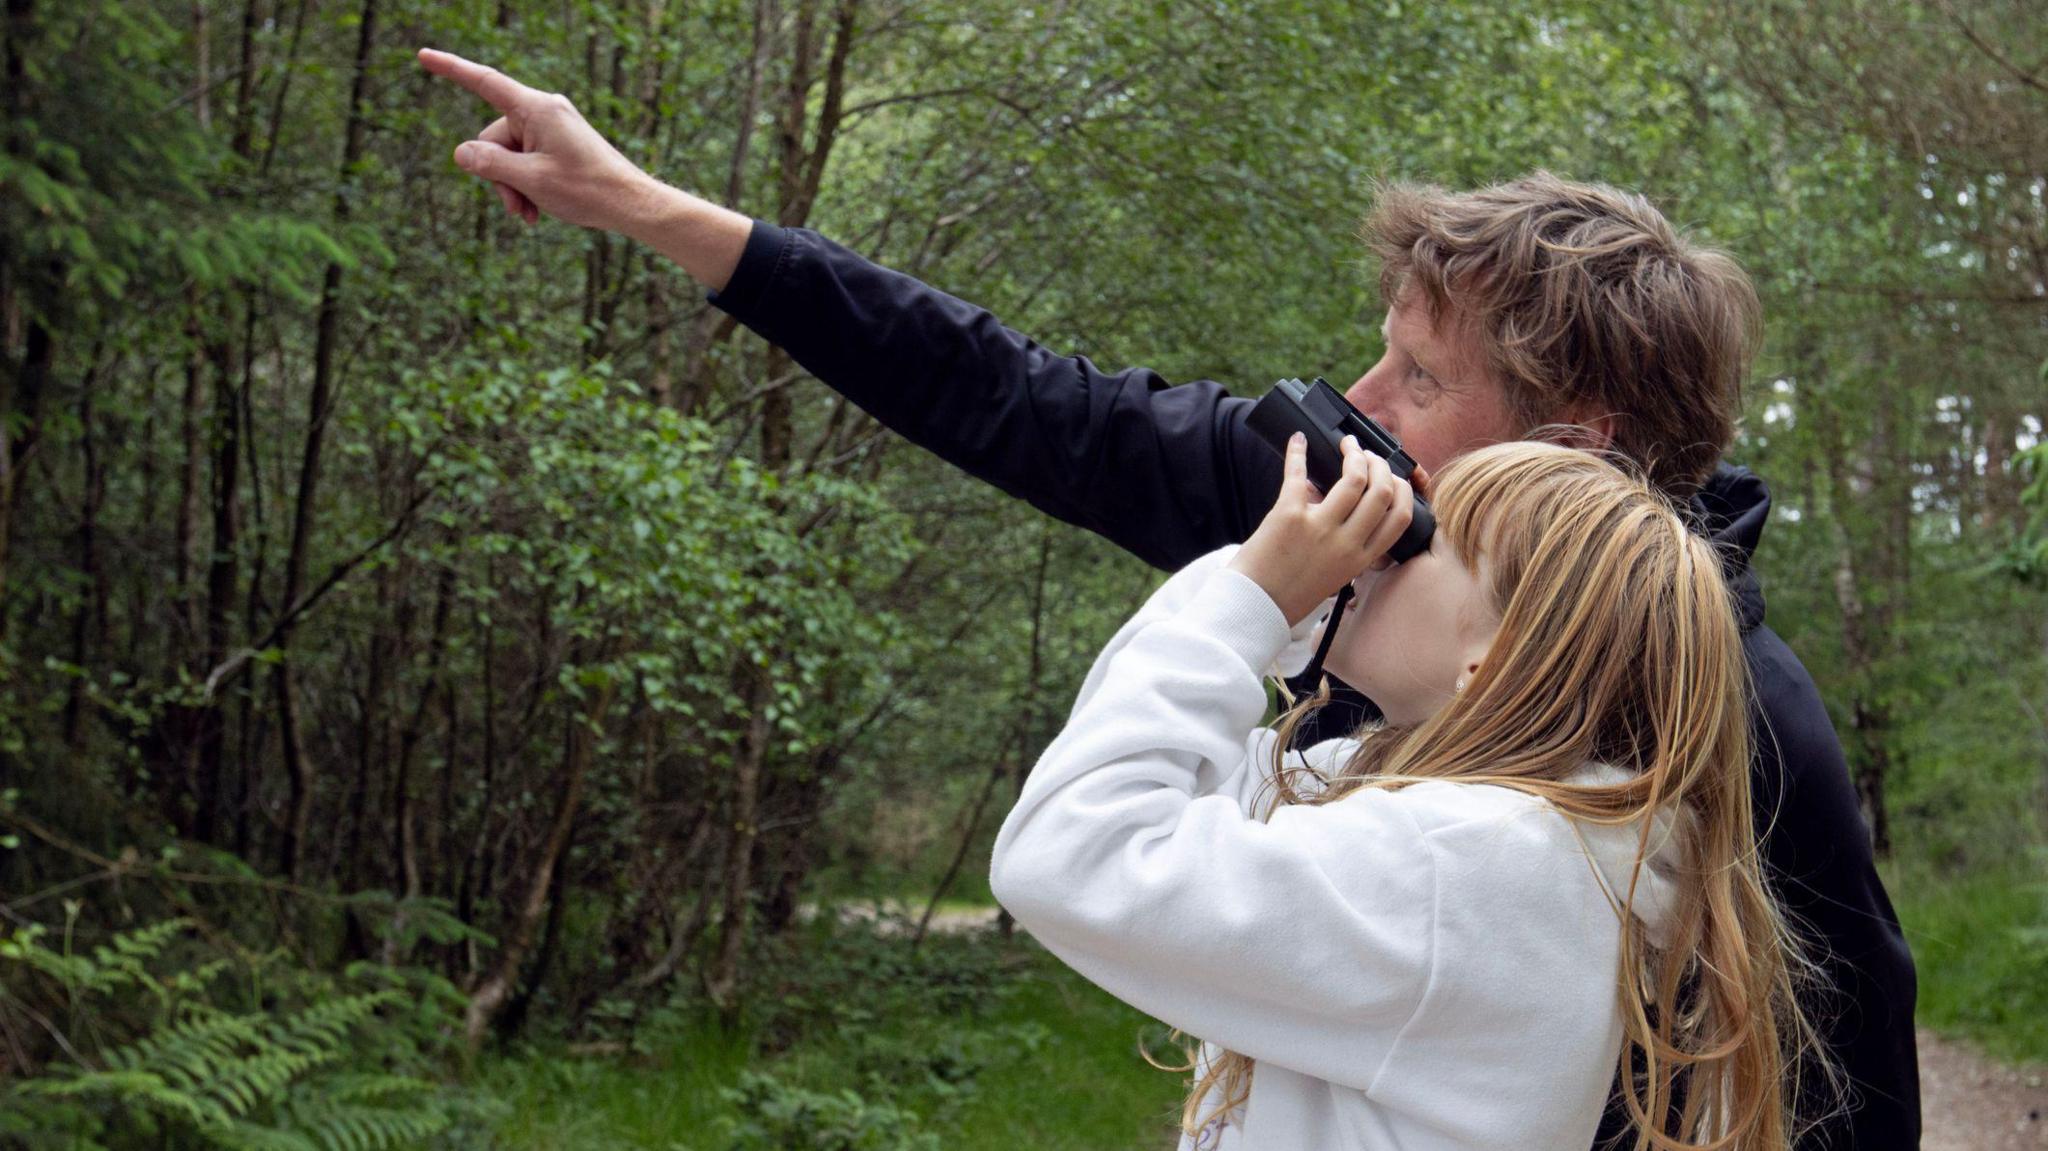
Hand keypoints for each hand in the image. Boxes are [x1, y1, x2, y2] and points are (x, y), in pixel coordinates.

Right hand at [417, 48, 661, 231]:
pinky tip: (538, 211)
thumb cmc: (587, 190)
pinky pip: (527, 161)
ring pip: (509, 155)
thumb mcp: (530, 180)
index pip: (484, 82)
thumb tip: (462, 153)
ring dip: (513, 186)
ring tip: (530, 214)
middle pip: (494, 137)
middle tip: (517, 208)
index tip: (423, 56)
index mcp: (537, 109)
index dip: (451, 69)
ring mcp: (552, 128)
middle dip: (497, 175)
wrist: (632, 204)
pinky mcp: (559, 144)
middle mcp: (544, 112)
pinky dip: (527, 185)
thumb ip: (490, 164)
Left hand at [1228, 433, 1415, 625]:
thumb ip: (1348, 544)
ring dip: (1354, 454)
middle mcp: (1345, 543)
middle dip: (1379, 465)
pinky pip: (1299, 474)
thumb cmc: (1290, 594)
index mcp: (1359, 559)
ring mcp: (1319, 528)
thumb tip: (1335, 498)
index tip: (1394, 478)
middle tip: (1366, 455)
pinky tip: (1298, 441)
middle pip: (1381, 491)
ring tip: (1347, 446)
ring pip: (1353, 479)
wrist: (1254, 607)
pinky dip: (1298, 452)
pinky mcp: (1288, 515)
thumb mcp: (1335, 575)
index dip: (1402, 491)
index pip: (1399, 518)